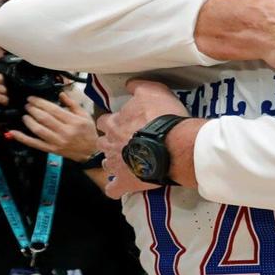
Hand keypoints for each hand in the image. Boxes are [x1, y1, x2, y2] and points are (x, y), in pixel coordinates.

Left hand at [11, 90, 97, 159]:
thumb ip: (72, 104)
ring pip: (38, 130)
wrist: (91, 152)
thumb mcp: (85, 116)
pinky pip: (35, 143)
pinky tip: (14, 133)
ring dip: (28, 120)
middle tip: (27, 104)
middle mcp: (65, 132)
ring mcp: (57, 141)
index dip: (40, 102)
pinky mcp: (52, 149)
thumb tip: (61, 93)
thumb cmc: (88, 133)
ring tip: (25, 115)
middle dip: (33, 109)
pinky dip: (23, 138)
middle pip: (44, 118)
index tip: (32, 98)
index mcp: (73, 121)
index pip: (53, 109)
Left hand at [94, 78, 184, 198]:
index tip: (121, 123)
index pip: (103, 121)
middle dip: (110, 143)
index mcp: (114, 123)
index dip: (112, 122)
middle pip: (101, 143)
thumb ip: (138, 86)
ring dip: (114, 164)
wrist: (173, 146)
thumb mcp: (152, 91)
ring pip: (106, 165)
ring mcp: (116, 165)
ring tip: (128, 164)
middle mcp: (110, 144)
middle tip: (125, 143)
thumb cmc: (162, 118)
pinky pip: (113, 190)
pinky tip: (122, 186)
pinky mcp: (125, 183)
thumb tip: (129, 84)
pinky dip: (116, 188)